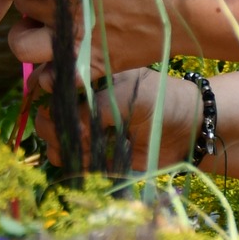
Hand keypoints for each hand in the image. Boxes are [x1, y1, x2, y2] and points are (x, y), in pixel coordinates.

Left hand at [0, 0, 203, 75]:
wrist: (183, 7)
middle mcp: (63, 14)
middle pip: (18, 4)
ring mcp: (75, 45)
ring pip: (21, 46)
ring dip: (25, 34)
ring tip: (41, 26)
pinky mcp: (91, 68)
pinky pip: (53, 79)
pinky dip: (51, 72)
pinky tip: (61, 57)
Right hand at [28, 66, 202, 168]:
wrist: (191, 130)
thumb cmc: (162, 100)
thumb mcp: (130, 96)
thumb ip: (97, 107)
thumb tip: (69, 126)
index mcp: (89, 77)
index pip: (52, 82)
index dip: (48, 93)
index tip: (59, 102)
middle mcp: (83, 101)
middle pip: (48, 112)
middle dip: (53, 124)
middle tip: (75, 132)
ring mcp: (87, 128)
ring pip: (55, 138)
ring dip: (61, 145)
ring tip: (83, 149)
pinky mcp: (96, 153)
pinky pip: (72, 159)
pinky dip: (73, 161)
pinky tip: (86, 161)